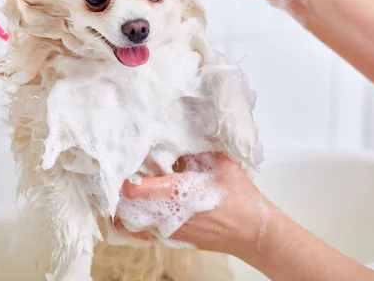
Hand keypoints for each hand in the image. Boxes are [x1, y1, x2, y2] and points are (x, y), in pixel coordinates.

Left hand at [117, 153, 272, 257]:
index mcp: (178, 193)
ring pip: (131, 223)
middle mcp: (168, 216)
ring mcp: (169, 232)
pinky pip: (142, 235)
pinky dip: (134, 223)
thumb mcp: (221, 163)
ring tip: (128, 191)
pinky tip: (137, 209)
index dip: (124, 177)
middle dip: (120, 192)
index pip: (136, 189)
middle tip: (120, 175)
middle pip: (126, 208)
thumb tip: (180, 133)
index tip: (122, 165)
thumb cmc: (240, 198)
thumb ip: (198, 148)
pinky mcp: (172, 240)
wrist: (253, 232)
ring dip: (126, 207)